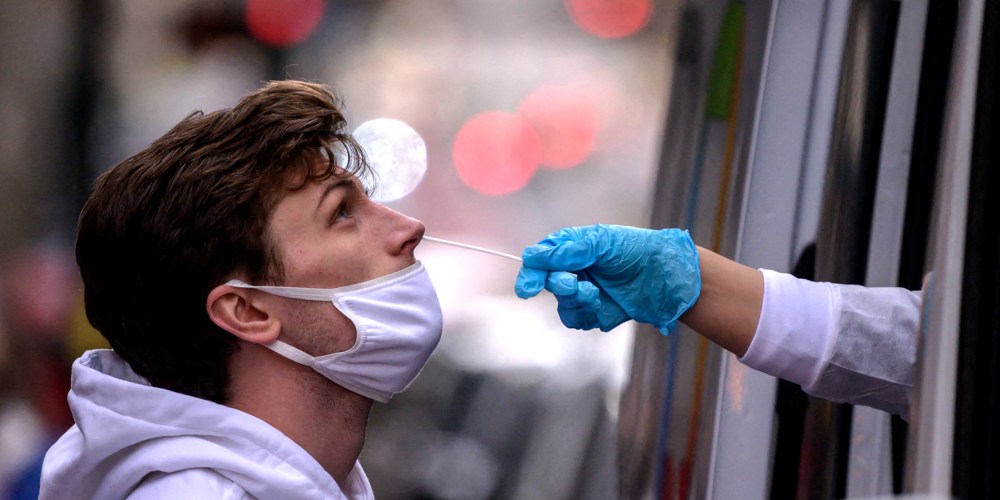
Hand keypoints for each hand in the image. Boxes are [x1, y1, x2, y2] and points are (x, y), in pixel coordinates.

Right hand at [514, 225, 700, 333]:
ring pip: (562, 305)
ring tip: (594, 295)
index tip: (528, 288)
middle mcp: (576, 270)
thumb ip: (568, 250)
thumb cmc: (638, 250)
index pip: (541, 260)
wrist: (669, 276)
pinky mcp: (598, 313)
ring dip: (574, 301)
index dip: (532, 273)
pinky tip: (602, 306)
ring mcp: (587, 292)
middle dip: (558, 285)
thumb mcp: (601, 242)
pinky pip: (578, 320)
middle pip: (549, 284)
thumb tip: (533, 256)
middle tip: (574, 284)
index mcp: (573, 248)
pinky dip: (586, 315)